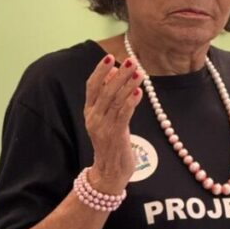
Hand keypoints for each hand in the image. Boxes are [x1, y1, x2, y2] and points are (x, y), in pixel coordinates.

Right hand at [83, 54, 142, 193]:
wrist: (109, 171)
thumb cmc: (111, 142)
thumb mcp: (107, 118)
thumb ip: (109, 98)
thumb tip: (114, 74)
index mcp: (89, 112)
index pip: (91, 86)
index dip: (100, 71)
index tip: (110, 57)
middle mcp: (93, 118)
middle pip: (105, 91)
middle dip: (119, 74)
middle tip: (131, 61)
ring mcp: (103, 128)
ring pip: (116, 101)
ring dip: (129, 85)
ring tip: (140, 73)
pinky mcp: (115, 136)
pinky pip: (124, 115)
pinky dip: (131, 102)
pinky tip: (139, 92)